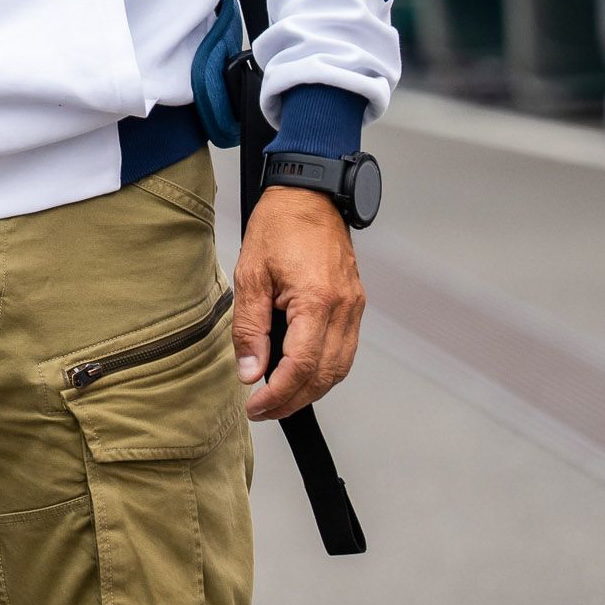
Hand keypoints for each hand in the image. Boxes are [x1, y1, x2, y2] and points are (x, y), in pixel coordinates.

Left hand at [231, 186, 363, 420]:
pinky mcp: (354, 304)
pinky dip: (324, 370)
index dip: (279, 393)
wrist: (309, 194)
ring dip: (311, 390)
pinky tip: (299, 373)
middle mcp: (344, 309)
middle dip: (294, 400)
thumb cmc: (279, 226)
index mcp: (318, 300)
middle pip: (326, 375)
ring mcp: (354, 307)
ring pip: (340, 367)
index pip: (302, 366)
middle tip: (263, 410)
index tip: (255, 405)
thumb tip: (250, 371)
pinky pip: (344, 350)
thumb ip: (250, 328)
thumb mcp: (250, 274)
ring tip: (278, 398)